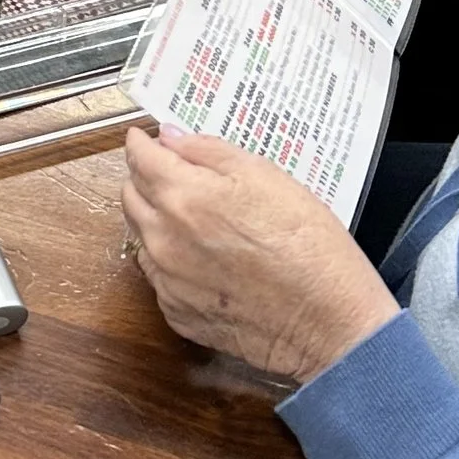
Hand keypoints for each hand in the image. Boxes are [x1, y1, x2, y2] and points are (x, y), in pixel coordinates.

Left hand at [117, 123, 397, 385]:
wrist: (328, 322)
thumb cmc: (307, 246)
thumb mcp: (266, 176)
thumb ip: (209, 151)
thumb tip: (170, 137)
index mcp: (184, 197)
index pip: (140, 158)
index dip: (142, 143)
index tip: (146, 138)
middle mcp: (164, 239)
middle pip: (130, 195)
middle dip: (145, 178)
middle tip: (172, 173)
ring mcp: (167, 281)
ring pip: (140, 236)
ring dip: (154, 219)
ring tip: (193, 216)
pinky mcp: (177, 313)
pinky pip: (158, 276)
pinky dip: (169, 260)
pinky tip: (202, 257)